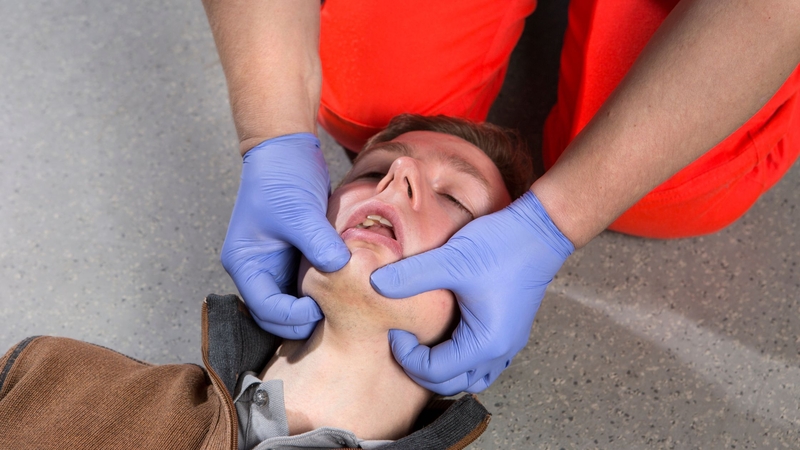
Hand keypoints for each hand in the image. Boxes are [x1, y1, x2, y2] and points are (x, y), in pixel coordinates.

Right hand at [222, 133, 349, 338]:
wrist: (286, 150)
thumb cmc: (280, 177)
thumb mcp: (299, 210)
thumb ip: (318, 242)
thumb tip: (339, 267)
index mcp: (244, 263)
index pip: (264, 308)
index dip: (292, 317)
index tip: (320, 309)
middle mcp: (257, 268)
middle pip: (275, 315)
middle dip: (301, 321)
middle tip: (333, 314)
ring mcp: (276, 264)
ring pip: (292, 303)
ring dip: (312, 308)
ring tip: (339, 305)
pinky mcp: (295, 256)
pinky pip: (306, 285)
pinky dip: (320, 291)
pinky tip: (340, 289)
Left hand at [371, 191, 572, 394]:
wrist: (540, 232)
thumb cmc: (502, 247)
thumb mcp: (451, 259)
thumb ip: (411, 275)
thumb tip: (376, 284)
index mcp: (485, 343)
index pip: (434, 372)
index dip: (406, 355)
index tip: (396, 328)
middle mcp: (499, 351)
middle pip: (450, 384)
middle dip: (420, 367)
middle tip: (403, 339)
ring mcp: (507, 344)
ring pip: (469, 379)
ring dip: (441, 369)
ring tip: (423, 343)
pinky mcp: (509, 333)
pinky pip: (482, 364)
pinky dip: (459, 361)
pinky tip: (445, 336)